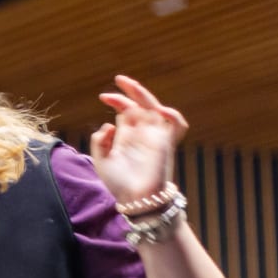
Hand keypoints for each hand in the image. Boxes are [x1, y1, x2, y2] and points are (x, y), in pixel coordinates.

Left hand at [90, 75, 187, 204]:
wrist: (135, 199)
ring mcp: (155, 136)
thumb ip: (100, 141)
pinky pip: (177, 125)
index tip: (103, 96)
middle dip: (130, 90)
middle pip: (139, 104)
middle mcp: (142, 133)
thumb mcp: (101, 160)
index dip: (116, 100)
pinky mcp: (165, 143)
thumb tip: (109, 124)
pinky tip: (161, 110)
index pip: (125, 111)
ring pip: (155, 108)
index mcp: (127, 136)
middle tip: (118, 79)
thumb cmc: (119, 184)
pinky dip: (173, 116)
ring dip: (144, 95)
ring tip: (131, 85)